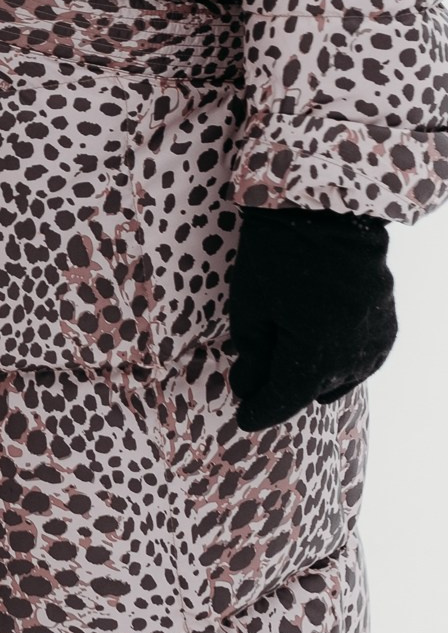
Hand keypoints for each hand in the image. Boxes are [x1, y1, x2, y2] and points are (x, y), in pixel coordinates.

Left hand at [228, 206, 395, 432]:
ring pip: (337, 379)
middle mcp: (351, 358)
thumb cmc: (279, 256)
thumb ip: (251, 357)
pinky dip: (339, 359)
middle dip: (282, 385)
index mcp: (314, 357)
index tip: (244, 420)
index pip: (283, 401)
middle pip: (309, 391)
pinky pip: (361, 360)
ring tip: (288, 353)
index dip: (260, 412)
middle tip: (256, 373)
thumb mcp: (250, 307)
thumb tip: (249, 390)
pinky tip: (322, 345)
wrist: (329, 212)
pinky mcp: (387, 327)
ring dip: (313, 374)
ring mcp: (375, 343)